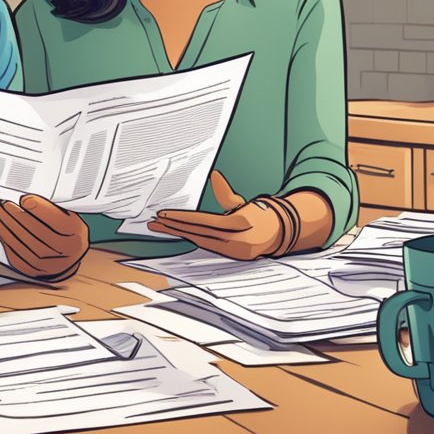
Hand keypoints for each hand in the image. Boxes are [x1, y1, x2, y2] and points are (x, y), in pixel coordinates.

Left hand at [0, 194, 88, 279]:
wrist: (68, 255)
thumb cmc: (65, 229)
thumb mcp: (68, 214)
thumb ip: (53, 206)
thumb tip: (28, 195)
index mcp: (76, 234)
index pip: (58, 222)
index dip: (40, 209)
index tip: (24, 198)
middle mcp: (65, 252)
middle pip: (37, 232)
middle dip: (16, 215)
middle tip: (2, 201)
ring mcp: (48, 264)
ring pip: (23, 243)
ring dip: (4, 224)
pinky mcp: (32, 270)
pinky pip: (14, 253)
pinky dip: (3, 236)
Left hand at [145, 170, 282, 260]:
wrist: (279, 232)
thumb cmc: (258, 214)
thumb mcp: (241, 203)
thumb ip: (225, 192)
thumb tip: (215, 176)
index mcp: (238, 223)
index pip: (202, 221)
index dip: (181, 219)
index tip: (163, 215)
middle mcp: (235, 240)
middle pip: (197, 233)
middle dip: (174, 227)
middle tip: (155, 223)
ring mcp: (233, 251)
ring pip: (199, 241)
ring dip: (180, 234)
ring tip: (163, 228)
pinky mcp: (232, 257)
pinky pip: (207, 247)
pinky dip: (193, 240)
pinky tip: (180, 234)